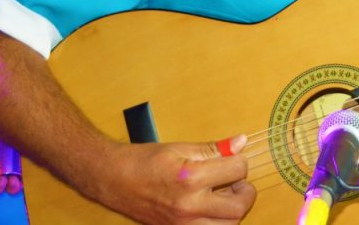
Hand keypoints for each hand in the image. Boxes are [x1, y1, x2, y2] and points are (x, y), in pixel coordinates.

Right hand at [97, 134, 255, 224]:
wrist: (113, 179)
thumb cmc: (144, 160)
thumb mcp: (182, 148)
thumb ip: (214, 149)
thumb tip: (241, 142)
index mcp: (191, 179)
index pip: (238, 170)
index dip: (240, 161)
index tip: (234, 158)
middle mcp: (188, 206)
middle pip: (238, 207)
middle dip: (245, 192)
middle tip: (236, 182)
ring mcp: (182, 224)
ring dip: (233, 211)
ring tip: (224, 197)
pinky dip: (217, 223)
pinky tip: (211, 210)